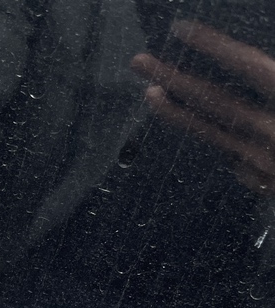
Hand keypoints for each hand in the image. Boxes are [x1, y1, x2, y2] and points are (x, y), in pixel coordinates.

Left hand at [132, 21, 274, 194]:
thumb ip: (271, 81)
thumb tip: (250, 67)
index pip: (247, 68)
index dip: (214, 48)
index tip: (181, 31)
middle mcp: (274, 134)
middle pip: (214, 102)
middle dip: (174, 78)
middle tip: (140, 62)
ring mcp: (262, 163)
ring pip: (211, 133)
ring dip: (177, 112)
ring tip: (150, 93)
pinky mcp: (260, 182)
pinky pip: (233, 154)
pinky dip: (220, 138)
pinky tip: (210, 127)